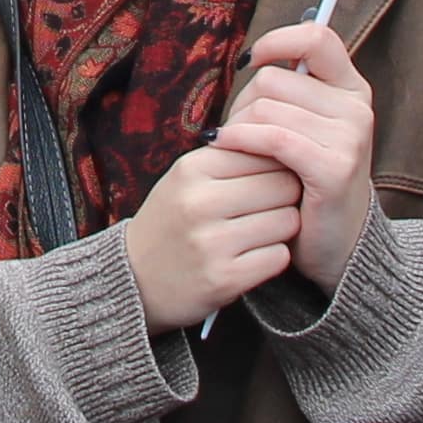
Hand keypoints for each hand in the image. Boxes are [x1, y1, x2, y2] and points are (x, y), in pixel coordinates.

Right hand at [116, 142, 302, 329]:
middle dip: (285, 197)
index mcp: (191, 169)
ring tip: (259, 234)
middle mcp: (198, 203)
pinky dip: (273, 258)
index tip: (266, 181)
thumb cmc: (172, 222)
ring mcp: (211, 243)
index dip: (277, 167)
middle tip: (269, 209)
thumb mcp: (186, 178)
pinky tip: (252, 257)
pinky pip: (280, 257)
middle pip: (284, 185)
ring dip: (282, 229)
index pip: (266, 152)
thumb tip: (286, 142)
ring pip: (288, 221)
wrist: (135, 280)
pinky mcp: (224, 279)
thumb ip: (231, 156)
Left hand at [213, 21, 382, 292]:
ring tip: (234, 149)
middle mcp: (357, 107)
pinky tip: (225, 147)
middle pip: (274, 79)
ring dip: (238, 127)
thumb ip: (288, 94)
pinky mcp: (336, 167)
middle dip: (243, 104)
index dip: (278, 40)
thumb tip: (252, 59)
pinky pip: (274, 137)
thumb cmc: (307, 184)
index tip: (251, 61)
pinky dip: (241, 140)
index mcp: (351, 89)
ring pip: (267, 107)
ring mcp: (351, 137)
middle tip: (236, 133)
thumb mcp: (303, 130)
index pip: (317, 37)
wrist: (337, 245)